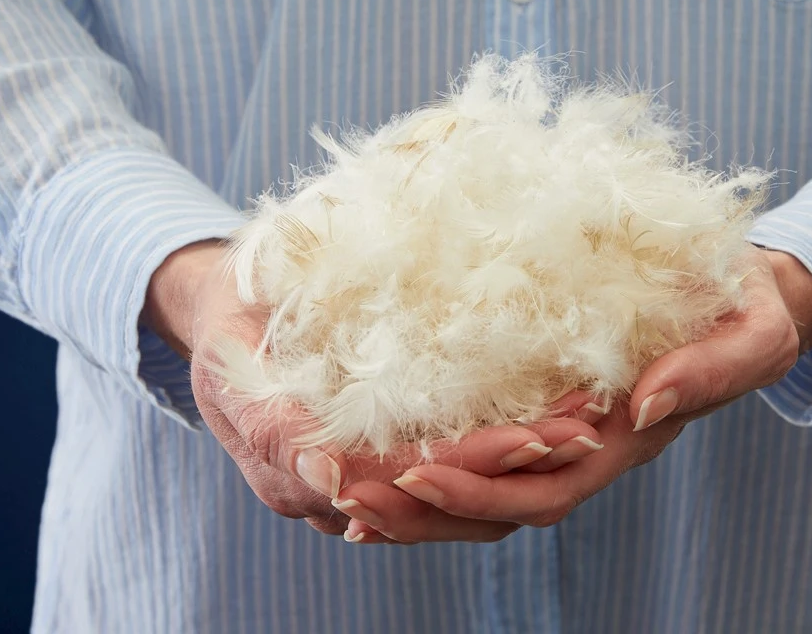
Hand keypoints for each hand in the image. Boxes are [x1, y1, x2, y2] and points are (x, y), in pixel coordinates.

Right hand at [141, 240, 605, 537]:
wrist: (224, 312)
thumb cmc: (229, 323)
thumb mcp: (227, 365)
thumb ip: (270, 426)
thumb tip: (327, 473)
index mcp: (299, 476)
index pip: (401, 482)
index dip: (471, 463)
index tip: (536, 438)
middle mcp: (340, 495)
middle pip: (442, 498)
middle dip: (516, 466)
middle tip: (584, 431)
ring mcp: (366, 481)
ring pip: (456, 498)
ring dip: (523, 468)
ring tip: (587, 427)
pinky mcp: (390, 457)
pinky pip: (454, 473)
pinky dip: (505, 453)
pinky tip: (554, 422)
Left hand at [339, 247, 811, 540]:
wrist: (741, 292)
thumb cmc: (747, 305)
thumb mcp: (756, 332)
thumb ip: (714, 369)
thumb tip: (648, 406)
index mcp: (628, 439)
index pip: (547, 487)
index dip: (482, 490)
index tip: (414, 472)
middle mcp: (586, 449)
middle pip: (496, 505)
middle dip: (422, 509)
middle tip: (343, 493)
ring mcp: (560, 433)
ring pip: (479, 488)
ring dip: (410, 498)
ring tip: (336, 488)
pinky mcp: (539, 406)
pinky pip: (477, 452)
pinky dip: (422, 466)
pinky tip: (368, 462)